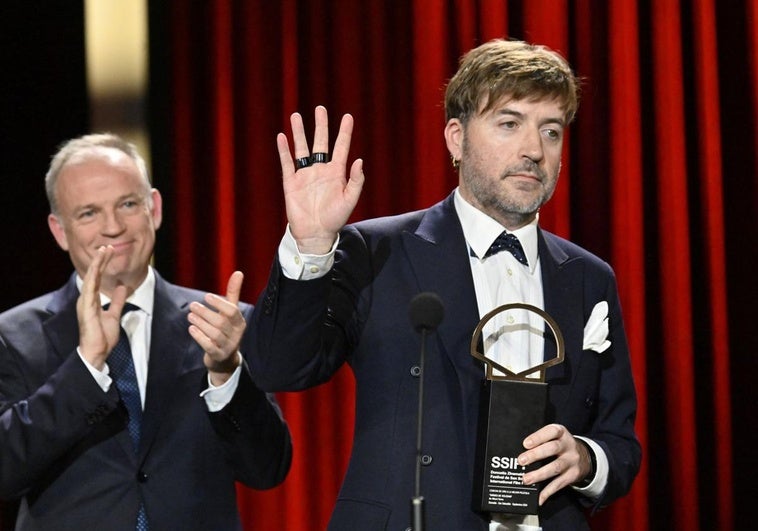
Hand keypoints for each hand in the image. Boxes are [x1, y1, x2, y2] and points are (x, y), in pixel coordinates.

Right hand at [77, 246, 127, 369]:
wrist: (97, 352)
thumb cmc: (102, 336)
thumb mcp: (114, 314)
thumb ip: (117, 301)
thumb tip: (122, 287)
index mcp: (92, 300)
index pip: (97, 277)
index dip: (102, 264)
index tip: (109, 251)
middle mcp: (86, 299)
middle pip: (93, 275)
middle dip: (100, 260)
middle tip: (107, 246)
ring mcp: (85, 303)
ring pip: (90, 279)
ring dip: (97, 264)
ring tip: (103, 251)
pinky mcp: (86, 309)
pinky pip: (89, 291)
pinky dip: (92, 279)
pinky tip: (95, 269)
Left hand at [188, 271, 246, 385]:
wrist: (224, 359)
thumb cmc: (226, 330)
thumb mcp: (230, 313)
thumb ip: (233, 293)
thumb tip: (238, 272)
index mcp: (240, 323)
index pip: (232, 311)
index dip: (219, 303)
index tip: (206, 296)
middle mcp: (236, 335)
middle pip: (221, 322)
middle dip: (205, 313)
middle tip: (192, 306)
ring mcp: (228, 347)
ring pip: (215, 334)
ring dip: (201, 324)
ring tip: (190, 316)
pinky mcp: (218, 356)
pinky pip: (209, 347)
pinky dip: (199, 337)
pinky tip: (191, 329)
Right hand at [277, 105, 364, 253]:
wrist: (315, 233)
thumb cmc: (335, 218)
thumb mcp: (350, 200)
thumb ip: (356, 180)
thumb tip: (359, 160)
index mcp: (336, 172)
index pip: (341, 147)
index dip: (345, 132)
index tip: (348, 117)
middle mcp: (321, 170)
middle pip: (321, 142)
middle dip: (321, 126)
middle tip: (321, 108)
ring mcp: (305, 174)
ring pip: (302, 148)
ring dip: (300, 132)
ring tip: (296, 116)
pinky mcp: (291, 182)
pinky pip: (287, 163)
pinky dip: (284, 150)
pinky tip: (282, 137)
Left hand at [517, 424, 593, 504]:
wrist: (585, 457)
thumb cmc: (562, 445)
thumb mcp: (555, 437)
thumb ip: (541, 440)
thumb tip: (518, 450)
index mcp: (561, 433)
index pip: (552, 431)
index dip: (538, 437)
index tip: (525, 444)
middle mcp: (568, 446)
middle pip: (552, 449)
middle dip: (535, 455)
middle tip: (521, 461)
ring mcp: (571, 461)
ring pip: (555, 467)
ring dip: (539, 474)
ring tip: (526, 479)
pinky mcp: (573, 475)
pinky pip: (559, 484)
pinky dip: (547, 492)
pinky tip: (539, 498)